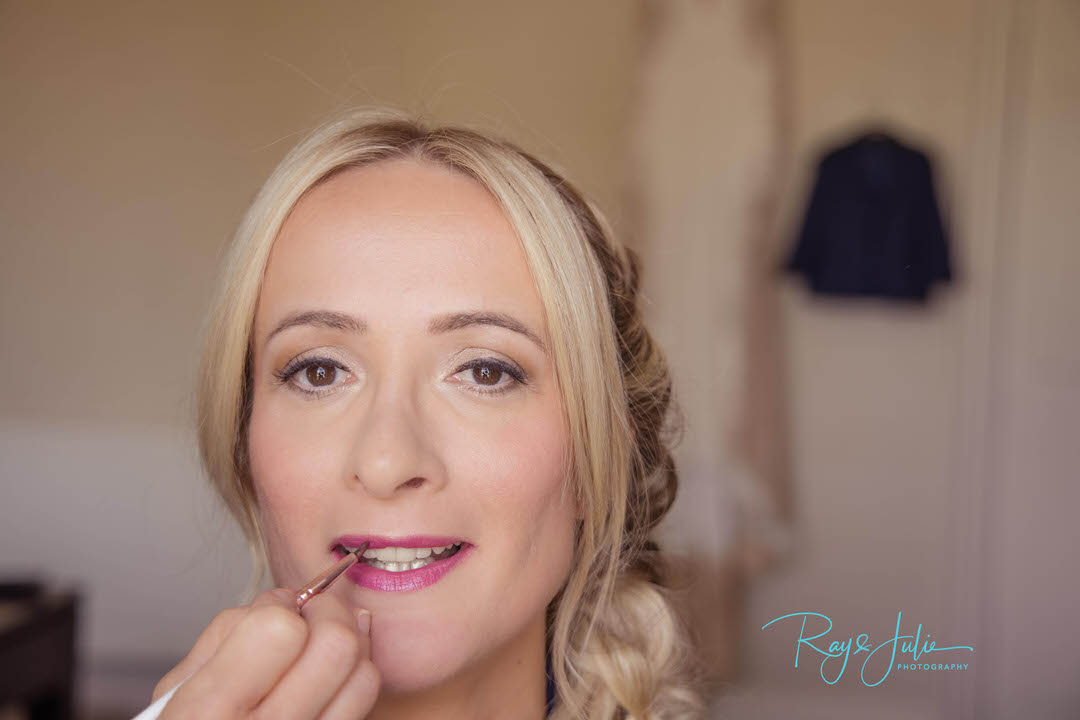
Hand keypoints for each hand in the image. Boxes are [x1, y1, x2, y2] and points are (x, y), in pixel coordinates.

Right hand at [152, 587, 378, 718]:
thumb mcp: (175, 689)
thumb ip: (227, 633)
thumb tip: (287, 597)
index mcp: (210, 712)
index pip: (280, 630)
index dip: (280, 606)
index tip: (275, 608)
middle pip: (337, 646)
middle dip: (328, 612)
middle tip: (310, 611)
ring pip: (364, 675)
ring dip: (351, 643)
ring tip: (322, 640)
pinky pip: (365, 704)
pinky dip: (355, 677)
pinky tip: (331, 673)